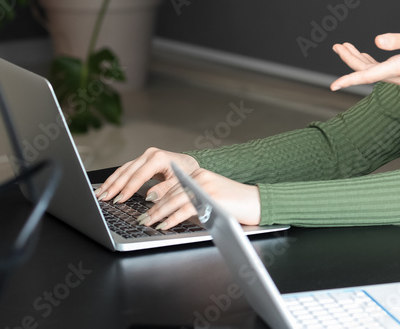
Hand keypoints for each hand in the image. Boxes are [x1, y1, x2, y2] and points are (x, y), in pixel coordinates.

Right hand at [95, 147, 198, 207]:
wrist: (189, 164)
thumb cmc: (186, 173)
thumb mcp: (179, 183)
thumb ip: (165, 189)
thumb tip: (149, 196)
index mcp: (159, 158)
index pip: (139, 175)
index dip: (128, 188)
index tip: (118, 199)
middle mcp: (149, 154)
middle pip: (128, 172)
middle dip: (114, 186)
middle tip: (102, 198)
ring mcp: (144, 156)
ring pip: (123, 170)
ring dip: (110, 182)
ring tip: (99, 194)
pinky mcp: (141, 160)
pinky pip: (125, 170)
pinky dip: (115, 179)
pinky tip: (107, 187)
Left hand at [135, 168, 260, 229]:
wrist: (257, 201)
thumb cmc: (235, 203)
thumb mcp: (211, 196)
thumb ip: (194, 199)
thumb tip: (172, 212)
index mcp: (199, 174)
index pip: (172, 187)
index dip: (157, 199)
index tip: (146, 209)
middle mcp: (200, 177)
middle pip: (171, 194)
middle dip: (154, 208)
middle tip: (142, 219)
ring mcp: (205, 186)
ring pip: (175, 201)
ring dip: (158, 214)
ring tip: (148, 223)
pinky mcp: (211, 197)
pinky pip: (186, 209)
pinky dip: (172, 218)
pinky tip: (164, 225)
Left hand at [330, 30, 399, 89]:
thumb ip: (398, 40)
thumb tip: (376, 41)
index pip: (369, 75)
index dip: (349, 79)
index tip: (333, 86)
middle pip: (367, 72)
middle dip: (349, 60)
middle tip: (337, 45)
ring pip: (374, 73)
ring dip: (358, 61)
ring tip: (345, 46)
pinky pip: (383, 73)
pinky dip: (371, 64)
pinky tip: (365, 55)